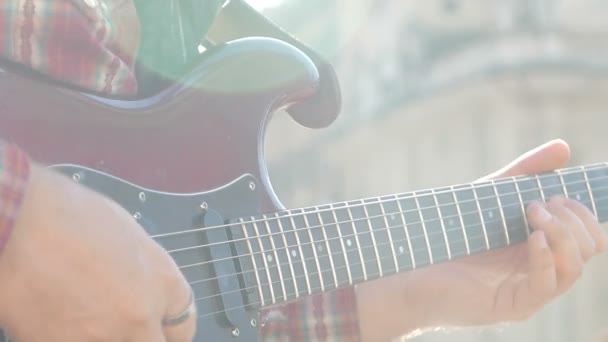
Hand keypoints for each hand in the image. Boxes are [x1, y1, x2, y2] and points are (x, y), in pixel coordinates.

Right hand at [0, 163, 195, 340]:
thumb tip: (139, 280)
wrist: (19, 224)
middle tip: (125, 328)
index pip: (184, 324)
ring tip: (85, 318)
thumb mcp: (126, 234)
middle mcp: (140, 315)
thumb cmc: (68, 215)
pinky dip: (70, 337)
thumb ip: (142, 269)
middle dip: (144, 337)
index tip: (162, 330)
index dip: (170, 328)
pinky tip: (57, 320)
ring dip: (107, 337)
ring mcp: (102, 337)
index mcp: (161, 281)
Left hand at [356, 139, 607, 339]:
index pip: (588, 235)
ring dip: (562, 234)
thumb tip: (564, 147)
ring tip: (532, 214)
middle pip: (589, 249)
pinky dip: (546, 257)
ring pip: (575, 268)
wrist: (410, 263)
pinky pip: (547, 285)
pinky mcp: (513, 305)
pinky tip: (532, 237)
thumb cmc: (450, 231)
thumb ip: (525, 173)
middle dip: (573, 220)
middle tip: (539, 204)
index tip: (556, 195)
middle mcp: (541, 270)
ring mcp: (529, 290)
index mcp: (541, 247)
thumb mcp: (491, 196)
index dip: (582, 213)